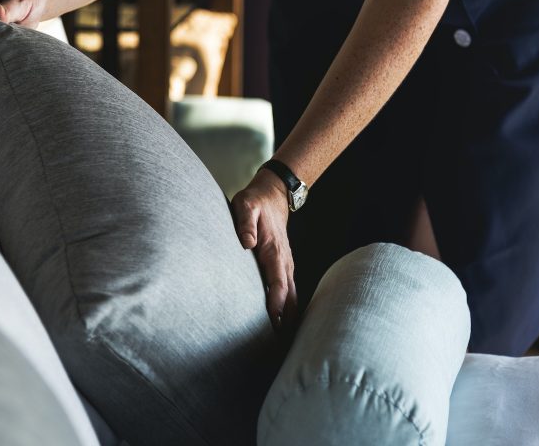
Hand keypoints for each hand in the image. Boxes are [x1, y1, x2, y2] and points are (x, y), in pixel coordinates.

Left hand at [232, 169, 297, 331]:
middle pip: (289, 296)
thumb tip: (246, 243)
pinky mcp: (284, 266)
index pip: (278, 282)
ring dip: (290, 317)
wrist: (274, 194)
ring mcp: (287, 264)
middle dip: (286, 319)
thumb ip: (245, 223)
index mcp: (274, 251)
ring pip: (293, 296)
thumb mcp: (245, 205)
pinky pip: (290, 291)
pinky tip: (285, 324)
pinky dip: (290, 308)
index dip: (276, 302)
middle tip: (280, 345)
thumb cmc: (255, 202)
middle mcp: (285, 261)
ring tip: (284, 342)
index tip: (273, 321)